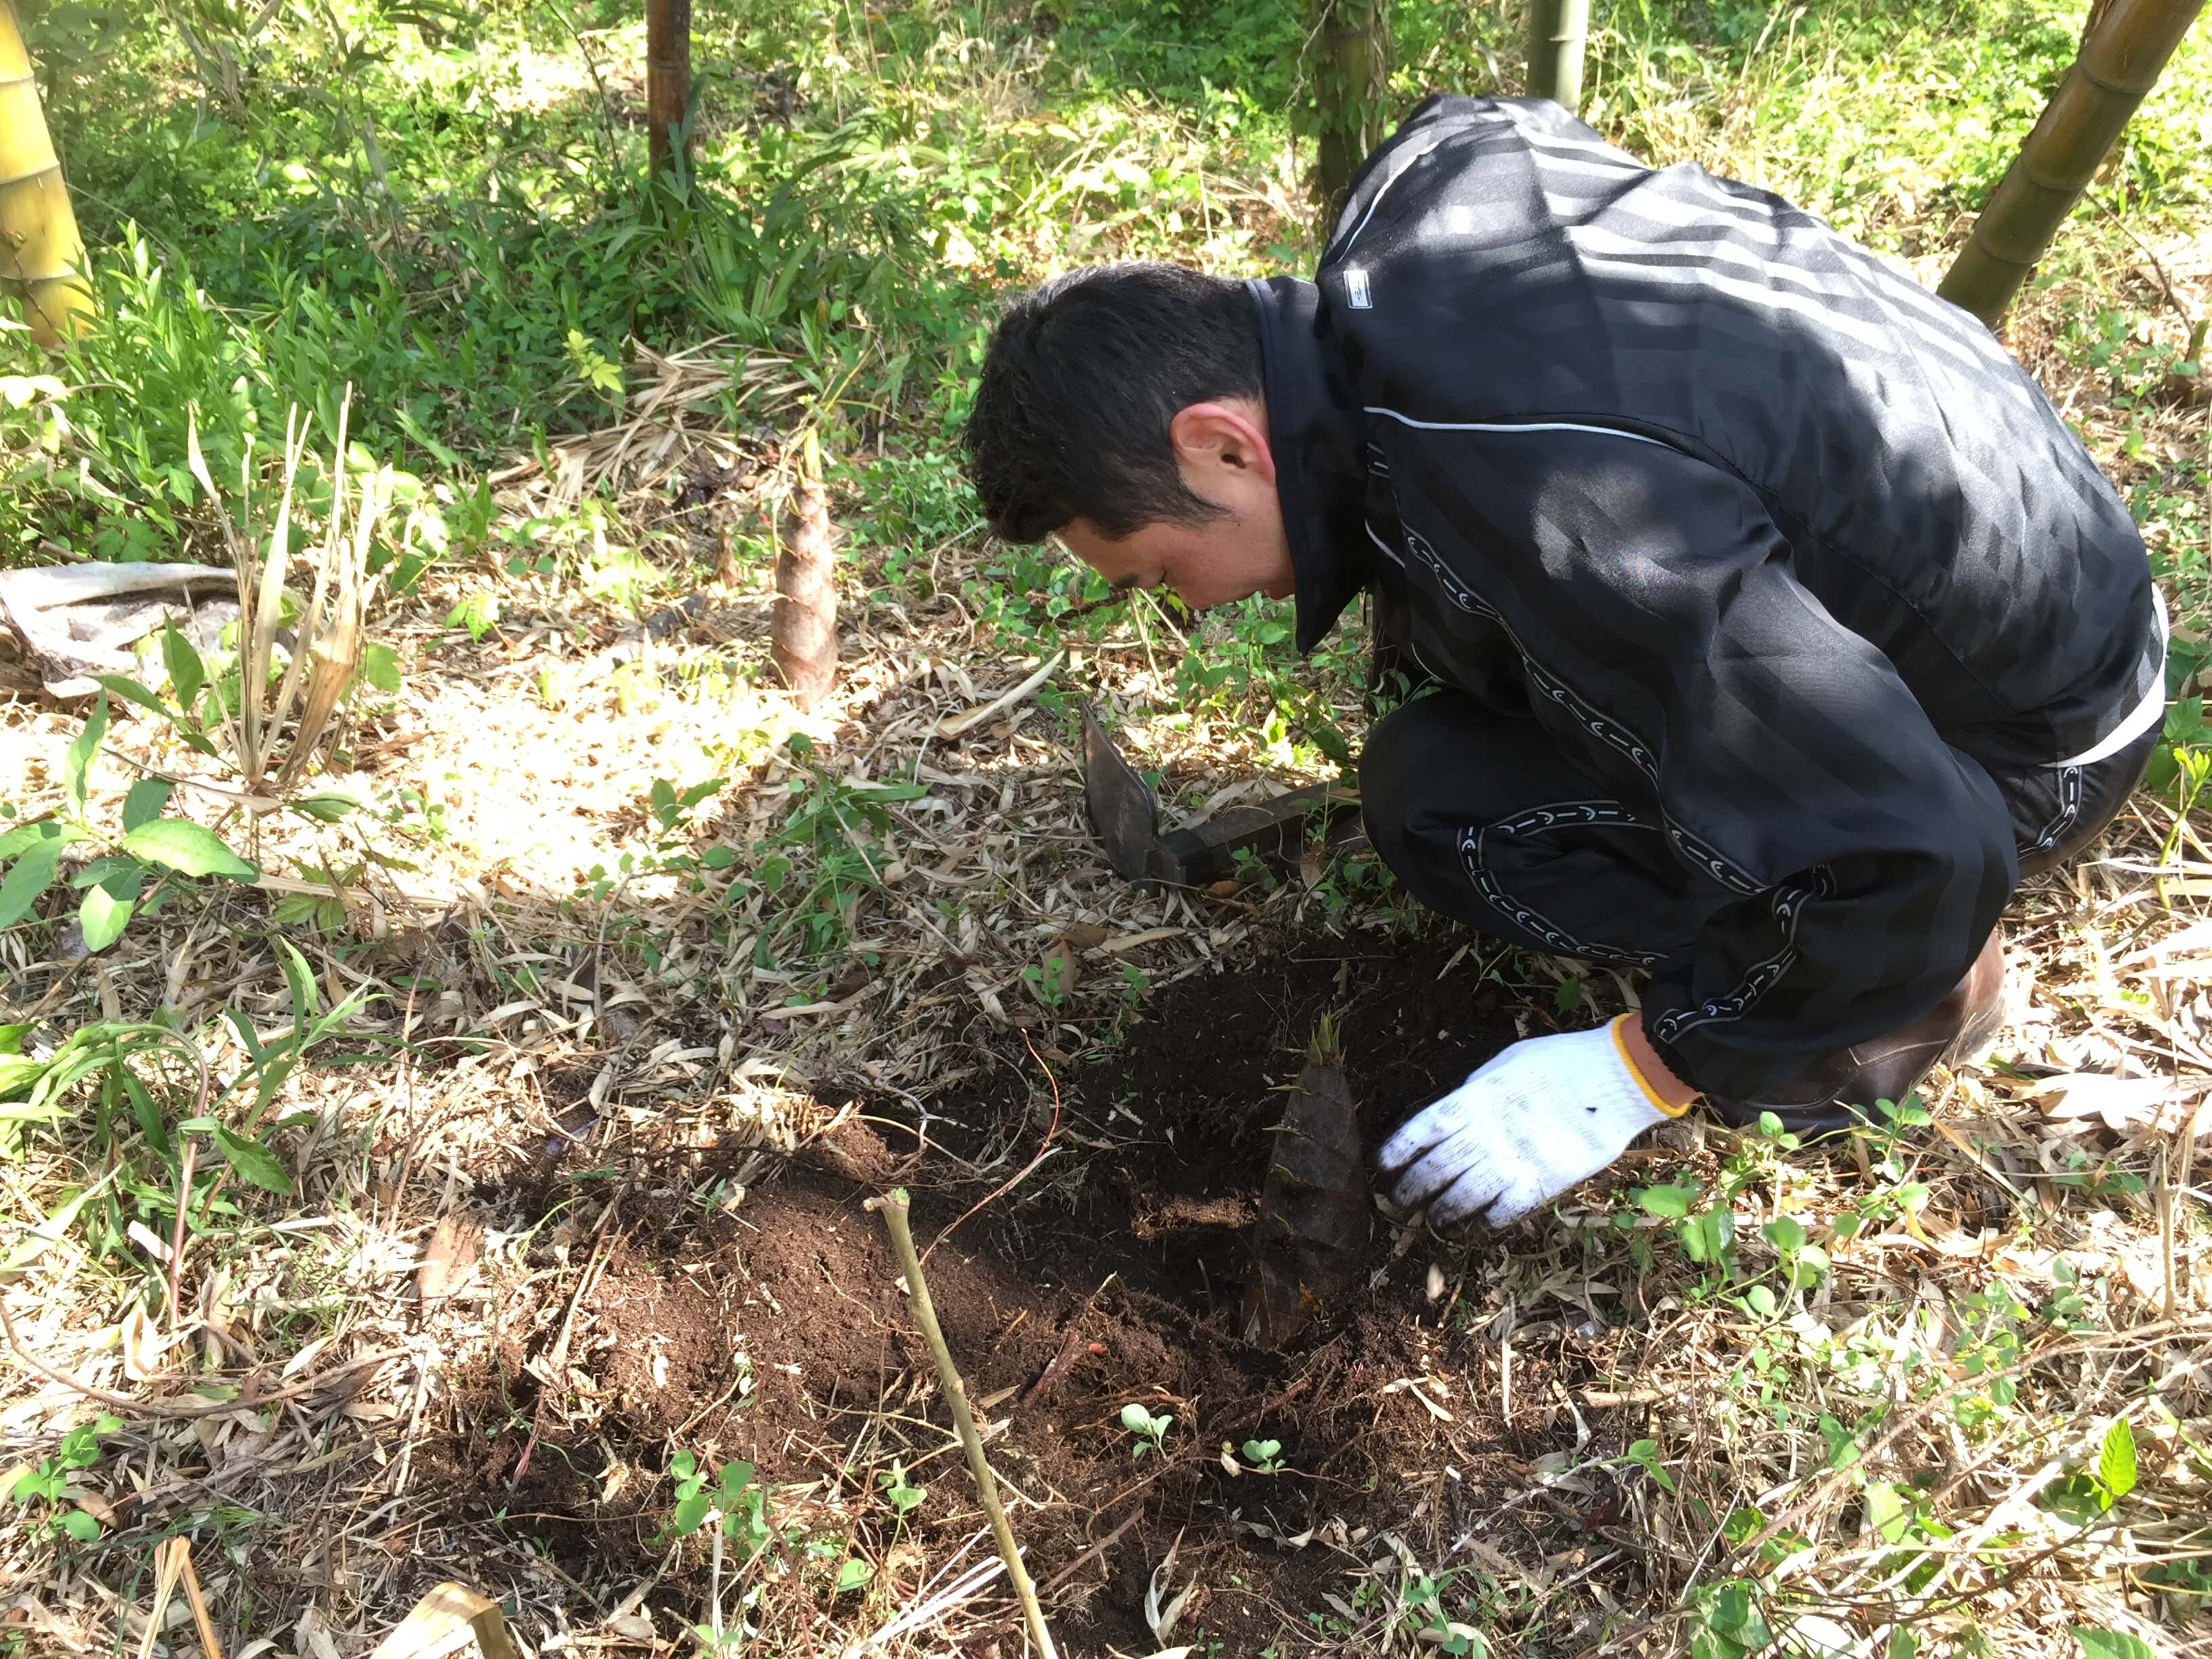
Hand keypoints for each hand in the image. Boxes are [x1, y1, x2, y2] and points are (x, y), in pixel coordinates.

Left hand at [1378, 1017, 1687, 1226]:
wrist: (1615, 1079)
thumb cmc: (1559, 1063)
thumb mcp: (1506, 1063)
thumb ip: (1476, 1090)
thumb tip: (1456, 1112)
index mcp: (1474, 1099)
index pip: (1423, 1129)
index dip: (1399, 1149)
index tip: (1384, 1165)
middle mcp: (1487, 1132)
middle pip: (1436, 1167)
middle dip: (1413, 1187)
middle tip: (1402, 1201)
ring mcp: (1514, 1159)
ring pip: (1464, 1195)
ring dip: (1444, 1210)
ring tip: (1435, 1217)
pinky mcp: (1543, 1181)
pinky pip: (1506, 1209)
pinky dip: (1489, 1219)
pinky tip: (1481, 1222)